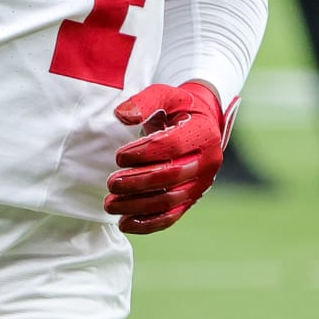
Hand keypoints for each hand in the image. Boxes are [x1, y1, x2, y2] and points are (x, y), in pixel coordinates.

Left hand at [106, 82, 230, 233]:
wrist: (200, 123)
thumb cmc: (178, 108)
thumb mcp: (165, 95)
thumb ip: (144, 101)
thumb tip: (121, 115)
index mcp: (204, 132)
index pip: (173, 146)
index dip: (144, 153)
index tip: (119, 156)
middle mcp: (208, 161)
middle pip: (171, 177)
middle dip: (137, 183)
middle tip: (111, 183)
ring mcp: (202, 183)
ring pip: (170, 201)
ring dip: (138, 206)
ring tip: (110, 204)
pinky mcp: (193, 198)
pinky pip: (172, 216)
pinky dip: (148, 223)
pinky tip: (124, 223)